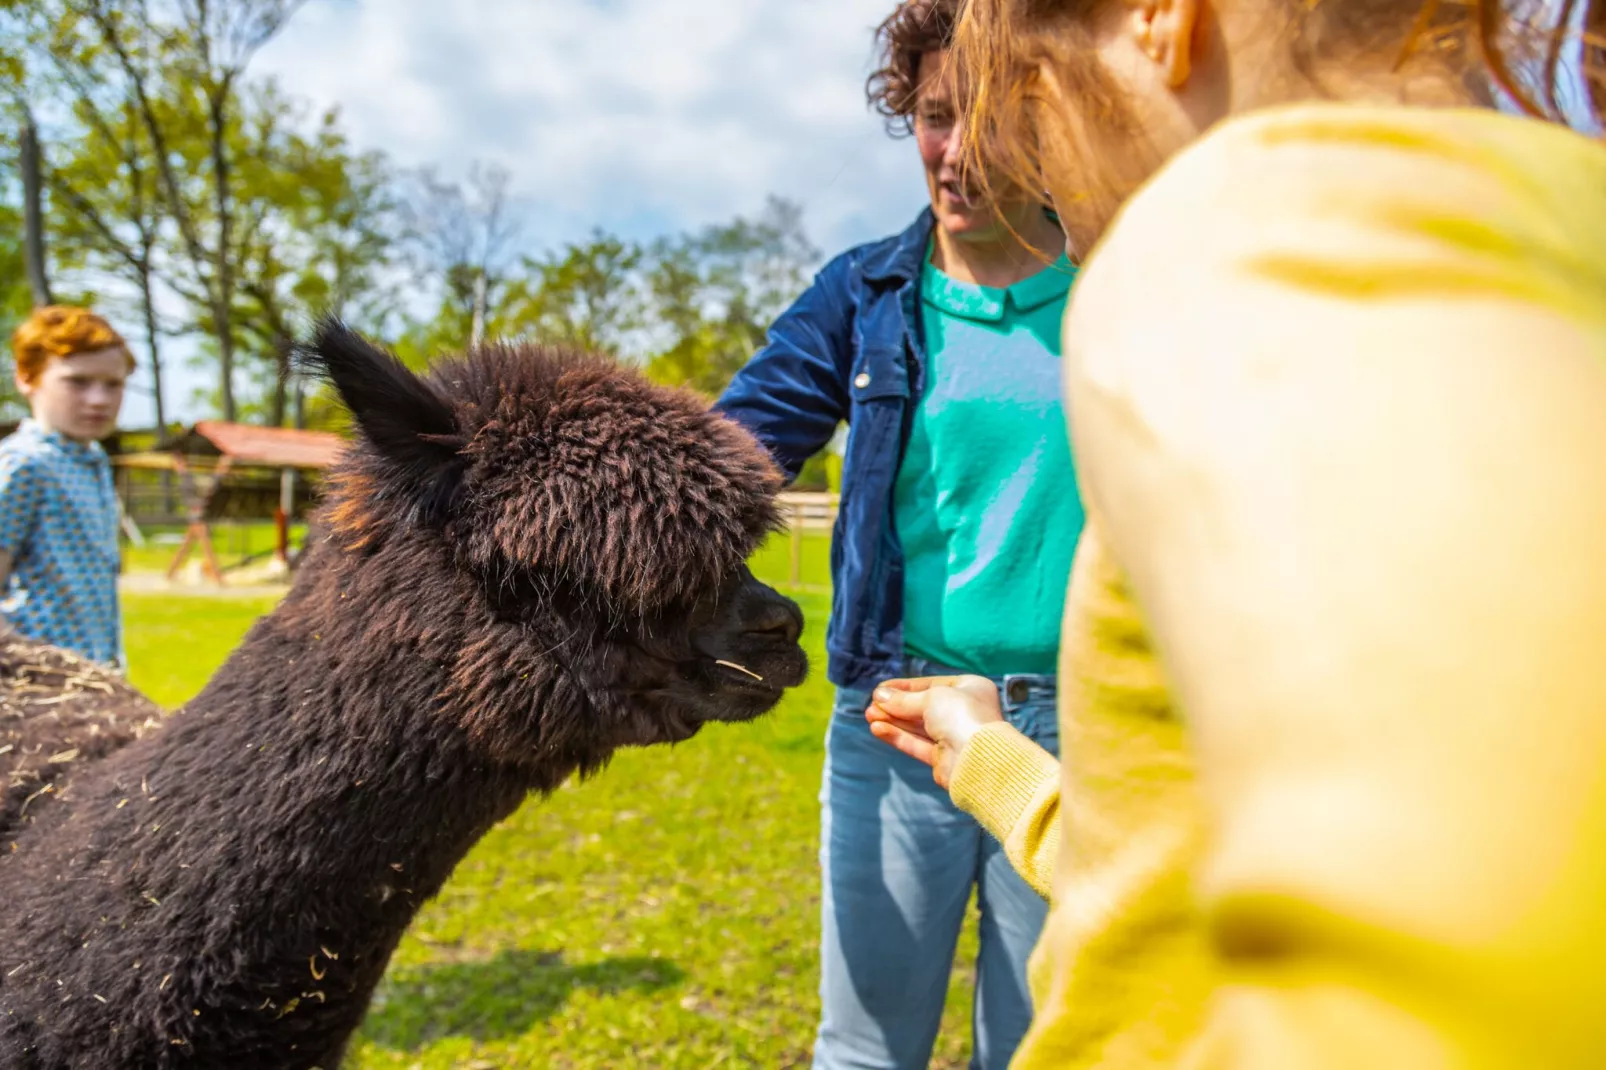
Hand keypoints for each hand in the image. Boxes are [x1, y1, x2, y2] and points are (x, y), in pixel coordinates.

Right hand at [865, 675, 1002, 788]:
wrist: (978, 759)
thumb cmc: (962, 716)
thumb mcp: (931, 698)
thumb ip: (903, 699)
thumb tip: (879, 696)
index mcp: (970, 689)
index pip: (931, 685)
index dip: (904, 687)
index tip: (880, 689)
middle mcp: (964, 712)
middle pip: (922, 707)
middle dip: (895, 706)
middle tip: (871, 704)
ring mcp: (954, 736)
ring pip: (918, 727)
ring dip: (893, 721)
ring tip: (869, 716)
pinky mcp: (944, 759)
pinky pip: (917, 744)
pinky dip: (898, 736)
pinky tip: (877, 729)